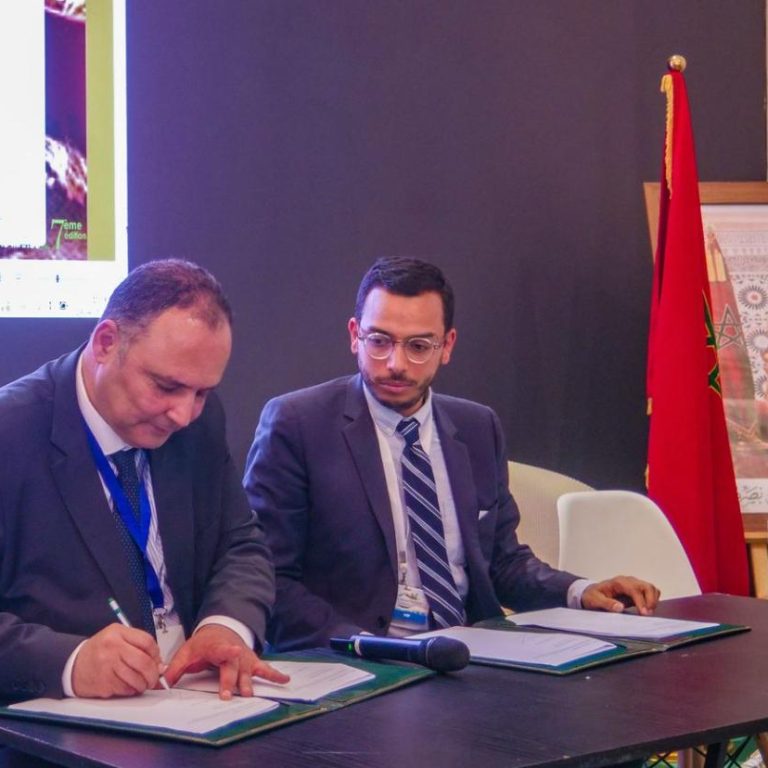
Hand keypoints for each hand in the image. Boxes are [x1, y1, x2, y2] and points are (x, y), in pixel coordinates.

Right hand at [72, 624, 161, 697]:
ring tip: (141, 683)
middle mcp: (112, 648)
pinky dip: (131, 690)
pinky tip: (127, 685)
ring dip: (143, 684)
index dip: (156, 654)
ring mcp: (106, 667)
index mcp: (117, 633)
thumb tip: (159, 665)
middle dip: (153, 674)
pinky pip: (125, 689)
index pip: (147, 642)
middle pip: (144, 662)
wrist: (72, 665)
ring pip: (136, 679)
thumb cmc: (99, 650)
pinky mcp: (103, 684)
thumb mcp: (117, 637)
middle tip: (154, 678)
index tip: (157, 661)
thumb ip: (138, 645)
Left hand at [163, 624, 289, 699]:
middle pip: (233, 667)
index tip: (231, 651)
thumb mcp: (187, 650)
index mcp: (216, 646)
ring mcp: (244, 657)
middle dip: (231, 681)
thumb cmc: (204, 643)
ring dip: (248, 682)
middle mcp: (233, 652)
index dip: (226, 650)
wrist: (221, 628)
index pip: (221, 648)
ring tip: (249, 694)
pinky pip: (265, 669)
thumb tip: (162, 682)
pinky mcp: (252, 662)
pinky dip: (276, 674)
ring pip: (248, 670)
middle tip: (229, 695)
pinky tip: (286, 679)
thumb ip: (175, 667)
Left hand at [581, 576, 660, 614]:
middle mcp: (628, 581)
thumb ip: (606, 603)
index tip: (643, 613)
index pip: (634, 589)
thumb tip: (619, 607)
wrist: (592, 593)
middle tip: (647, 615)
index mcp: (618, 582)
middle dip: (650, 600)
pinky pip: (650, 593)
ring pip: (651, 588)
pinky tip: (646, 609)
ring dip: (653, 601)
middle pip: (646, 586)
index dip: (641, 601)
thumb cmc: (593, 596)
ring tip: (647, 613)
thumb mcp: (594, 600)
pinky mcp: (636, 591)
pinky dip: (652, 600)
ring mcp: (633, 585)